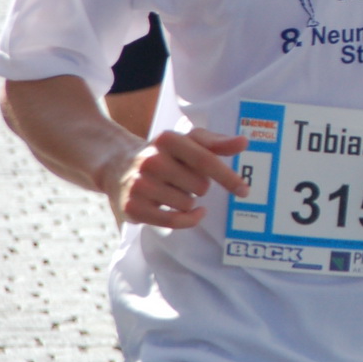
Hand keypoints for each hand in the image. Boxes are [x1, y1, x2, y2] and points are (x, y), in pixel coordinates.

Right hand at [111, 127, 249, 227]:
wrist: (118, 165)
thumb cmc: (165, 154)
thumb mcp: (189, 141)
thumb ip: (217, 143)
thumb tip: (244, 142)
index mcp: (168, 140)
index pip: (205, 161)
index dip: (227, 177)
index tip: (244, 190)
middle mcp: (151, 161)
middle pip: (200, 186)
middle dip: (200, 186)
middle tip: (185, 179)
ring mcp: (140, 185)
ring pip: (188, 204)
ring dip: (189, 201)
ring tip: (174, 190)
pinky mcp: (133, 207)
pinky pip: (173, 221)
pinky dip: (189, 220)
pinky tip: (193, 212)